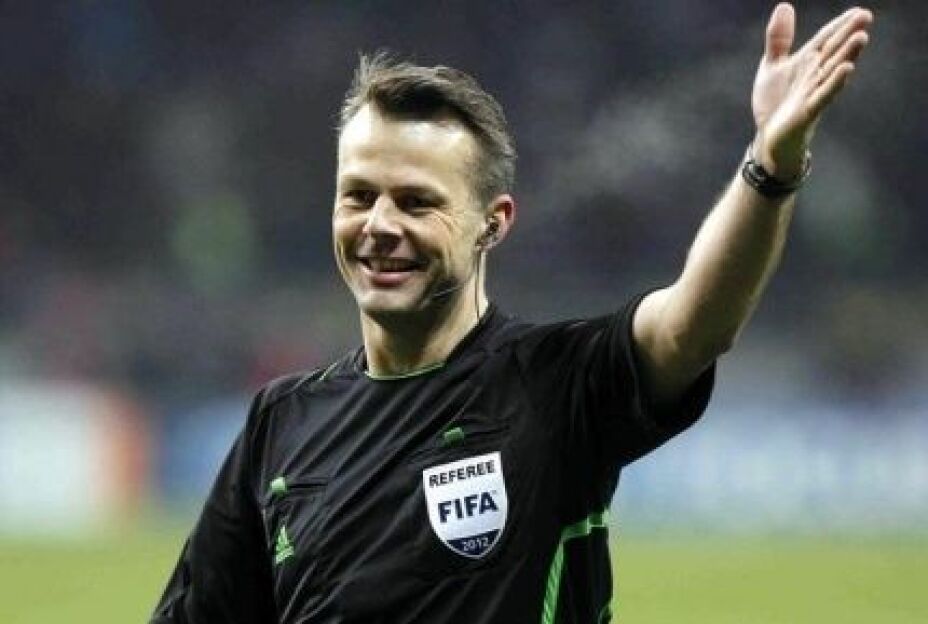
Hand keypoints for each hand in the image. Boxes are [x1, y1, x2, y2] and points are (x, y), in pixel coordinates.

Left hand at [751, 4, 872, 178]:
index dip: (839, 25)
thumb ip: (779, 39)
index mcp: (807, 62)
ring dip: (847, 55)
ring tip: (861, 37)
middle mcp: (814, 75)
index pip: (826, 39)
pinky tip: (847, 69)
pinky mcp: (808, 111)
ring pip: (833, 71)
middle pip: (833, 51)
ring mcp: (813, 93)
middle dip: (848, 35)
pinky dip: (834, 83)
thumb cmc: (775, 103)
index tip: (859, 11)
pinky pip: (824, 95)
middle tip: (866, 16)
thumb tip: (785, 6)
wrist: (769, 138)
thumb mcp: (772, 66)